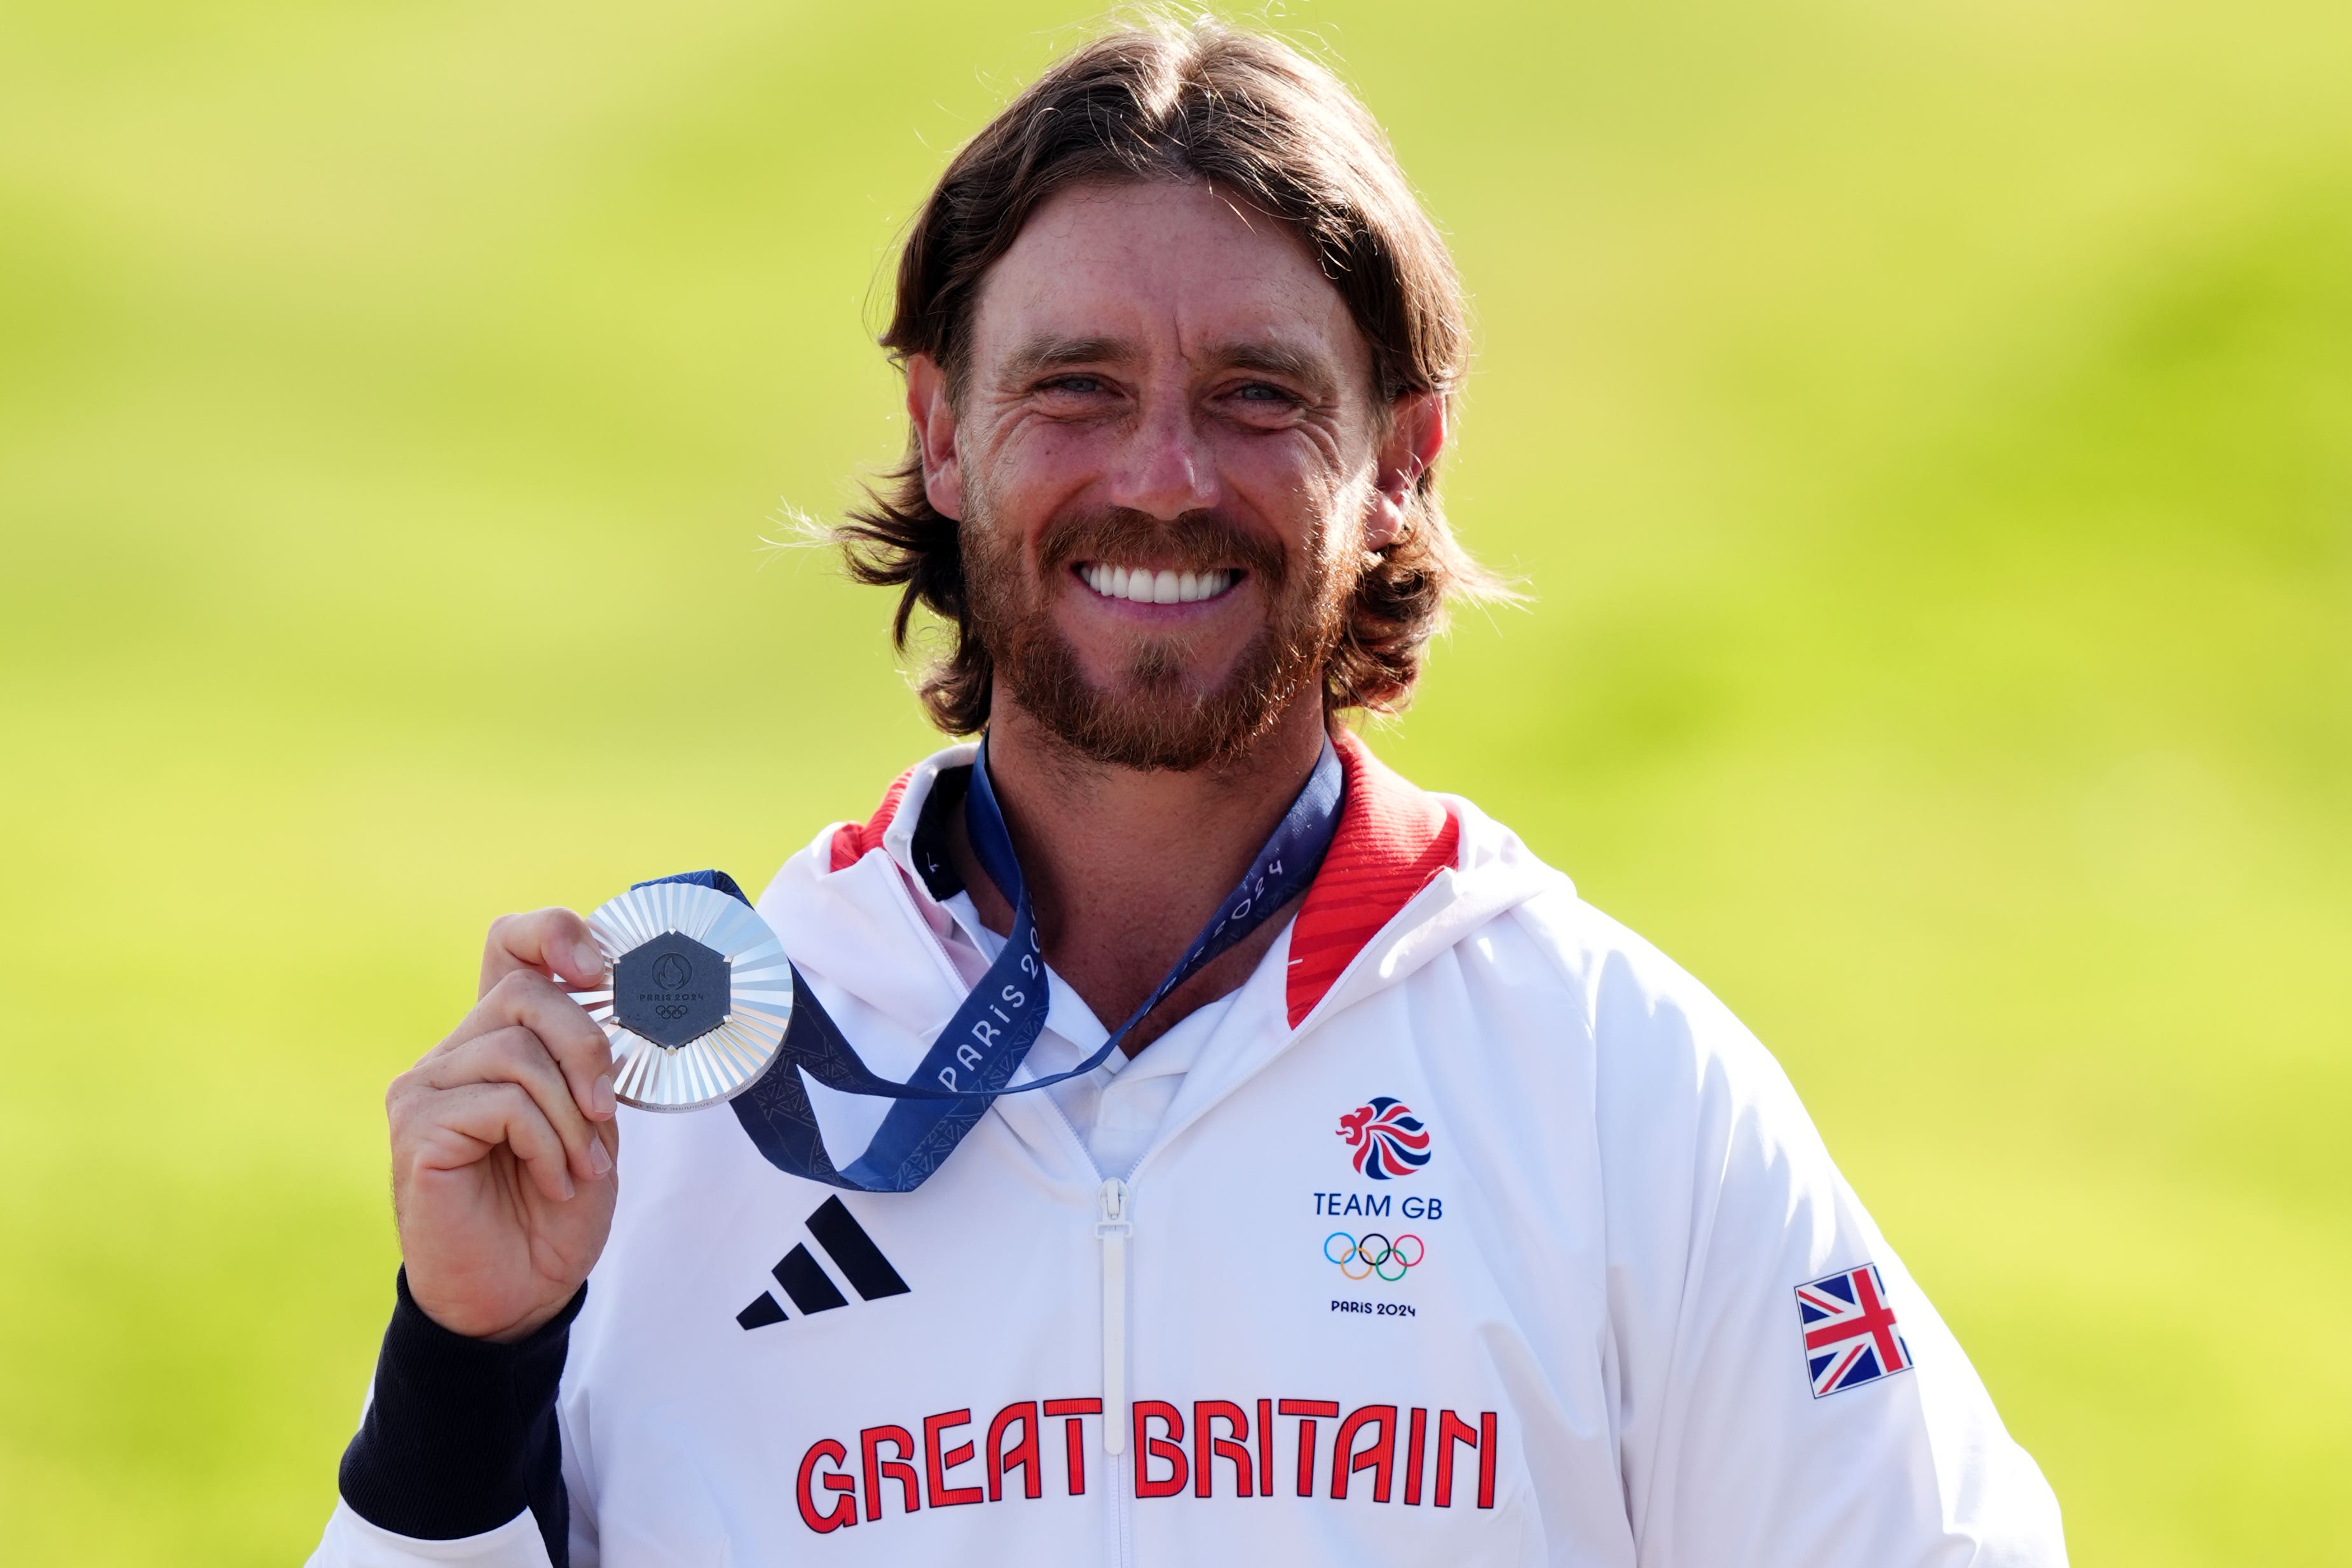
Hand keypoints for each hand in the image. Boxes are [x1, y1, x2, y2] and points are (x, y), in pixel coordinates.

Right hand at [388, 909, 619, 1341]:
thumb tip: (613, 999)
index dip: (553, 934)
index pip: (509, 945)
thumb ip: (590, 1064)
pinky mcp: (417, 1127)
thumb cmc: (556, 1208)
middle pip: (526, 993)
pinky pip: (501, 1103)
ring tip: (578, 1167)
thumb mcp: (591, 1123)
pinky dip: (545, 1144)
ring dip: (570, 1116)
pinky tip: (550, 1181)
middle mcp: (454, 1052)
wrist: (520, 1294)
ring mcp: (425, 1087)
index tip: (599, 970)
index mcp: (499, 1040)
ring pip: (518, 1051)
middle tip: (605, 1114)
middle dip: (587, 1048)